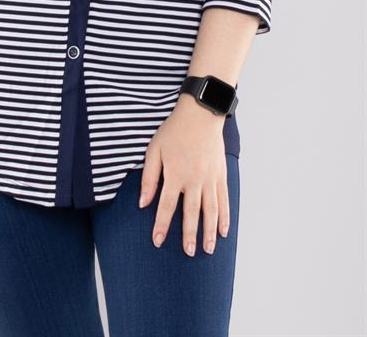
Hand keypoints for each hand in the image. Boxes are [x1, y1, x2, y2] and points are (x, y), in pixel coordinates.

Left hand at [138, 94, 230, 255]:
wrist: (200, 115)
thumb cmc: (173, 131)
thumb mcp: (154, 150)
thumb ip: (149, 177)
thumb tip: (142, 203)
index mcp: (175, 174)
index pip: (166, 206)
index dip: (161, 226)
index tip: (158, 242)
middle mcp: (194, 179)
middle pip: (191, 213)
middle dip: (189, 235)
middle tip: (188, 253)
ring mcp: (210, 178)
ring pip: (211, 210)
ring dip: (209, 231)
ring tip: (208, 250)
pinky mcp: (221, 175)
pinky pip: (224, 200)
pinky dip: (224, 216)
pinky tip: (223, 231)